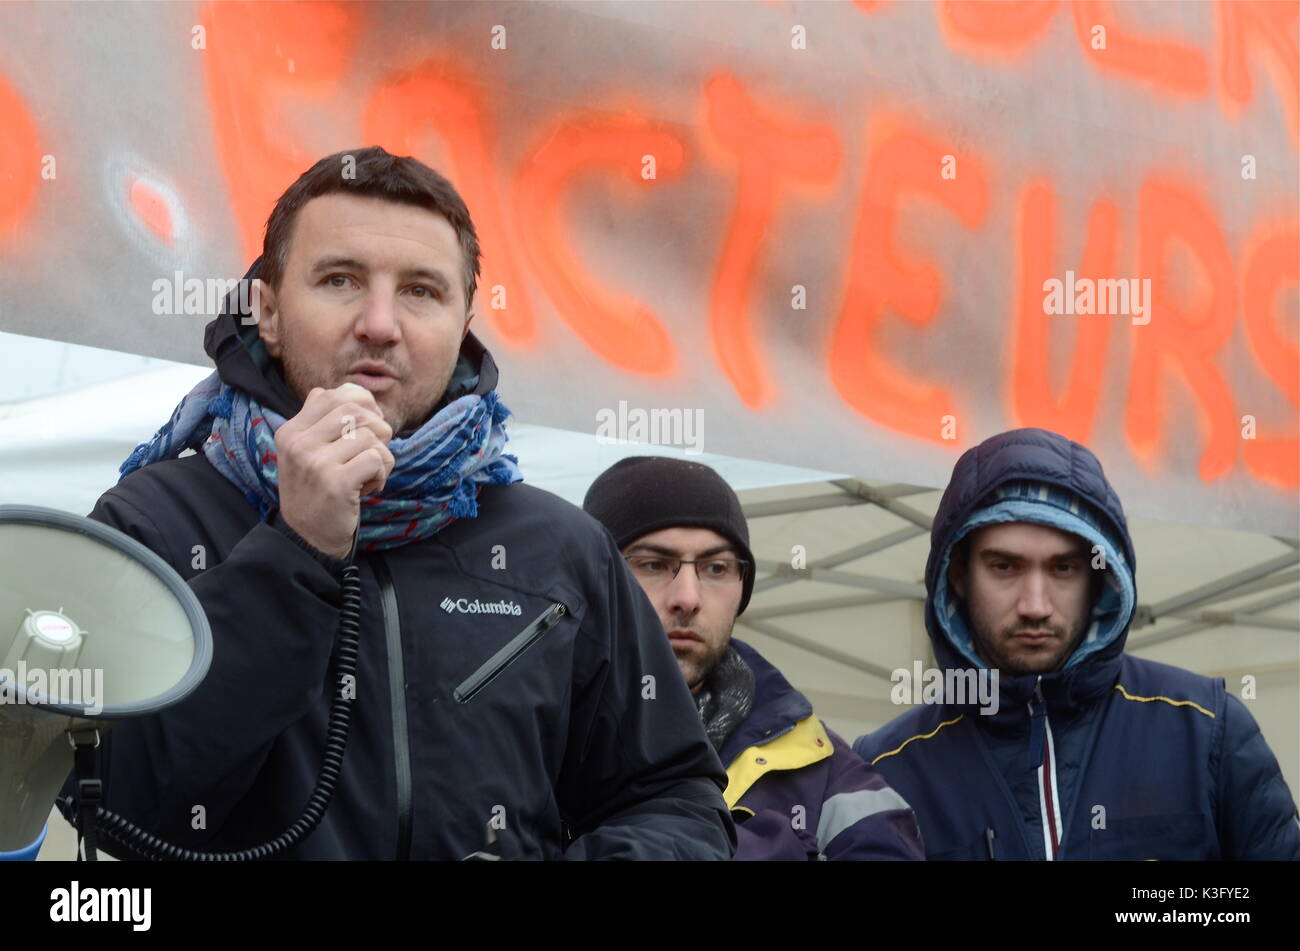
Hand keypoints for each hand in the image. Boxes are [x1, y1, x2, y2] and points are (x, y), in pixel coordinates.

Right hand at [274, 383, 394, 558]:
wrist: (307, 539)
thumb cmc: (316, 491)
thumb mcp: (306, 452)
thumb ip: (323, 421)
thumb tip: (354, 391)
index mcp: (291, 431)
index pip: (334, 395)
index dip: (362, 403)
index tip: (369, 424)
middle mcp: (299, 444)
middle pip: (357, 412)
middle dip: (378, 430)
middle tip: (373, 453)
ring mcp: (316, 463)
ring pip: (372, 436)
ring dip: (381, 457)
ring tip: (368, 475)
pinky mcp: (337, 483)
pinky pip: (378, 458)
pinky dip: (382, 474)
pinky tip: (369, 488)